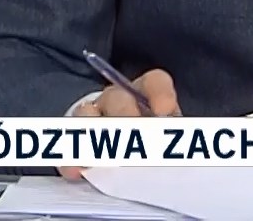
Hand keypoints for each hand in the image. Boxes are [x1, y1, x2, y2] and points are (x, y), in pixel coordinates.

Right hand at [61, 69, 179, 178]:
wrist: (123, 158)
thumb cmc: (153, 146)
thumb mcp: (170, 140)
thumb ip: (177, 141)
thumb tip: (184, 153)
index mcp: (146, 95)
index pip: (154, 82)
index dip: (159, 93)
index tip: (164, 111)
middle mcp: (117, 101)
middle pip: (117, 99)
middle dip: (125, 117)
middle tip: (133, 137)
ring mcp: (93, 118)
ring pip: (87, 115)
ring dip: (95, 134)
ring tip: (105, 154)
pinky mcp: (75, 141)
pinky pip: (69, 145)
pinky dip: (72, 157)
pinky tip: (78, 170)